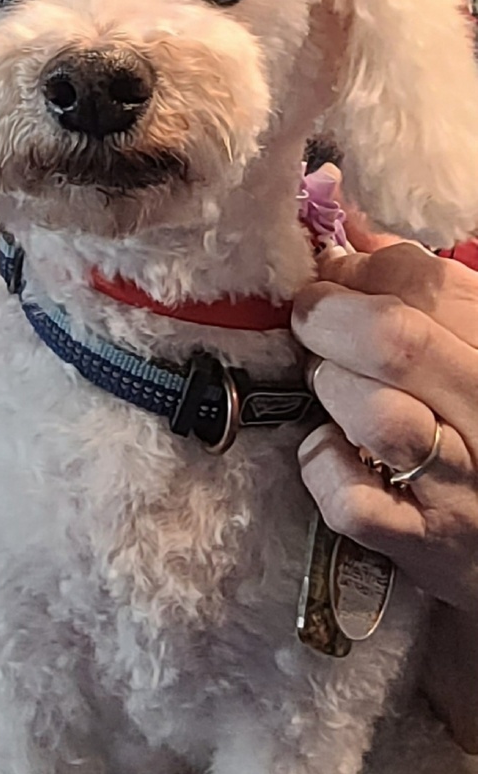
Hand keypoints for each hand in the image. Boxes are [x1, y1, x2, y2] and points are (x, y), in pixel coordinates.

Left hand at [291, 213, 477, 613]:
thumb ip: (423, 288)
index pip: (431, 281)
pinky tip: (333, 451)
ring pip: (375, 415)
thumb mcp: (467, 347)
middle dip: (329, 316)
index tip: (337, 273)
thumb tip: (351, 228)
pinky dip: (324, 465)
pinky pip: (351, 500)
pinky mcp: (422, 545)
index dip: (363, 267)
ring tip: (329, 386)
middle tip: (311, 318)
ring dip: (330, 387)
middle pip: (397, 341)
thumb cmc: (475, 427)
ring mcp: (459, 486)